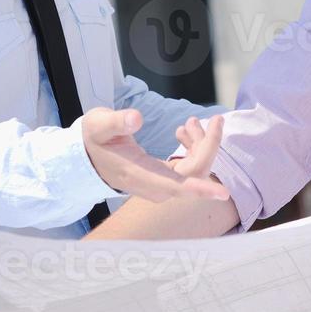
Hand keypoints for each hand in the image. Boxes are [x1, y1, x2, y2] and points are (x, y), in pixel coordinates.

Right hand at [82, 108, 229, 202]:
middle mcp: (153, 185)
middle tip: (211, 118)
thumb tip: (136, 118)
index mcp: (139, 174)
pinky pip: (188, 167)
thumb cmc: (93, 140)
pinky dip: (192, 148)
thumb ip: (116, 122)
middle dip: (208, 145)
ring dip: (200, 144)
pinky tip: (183, 132)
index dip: (200, 189)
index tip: (223, 193)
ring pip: (194, 169)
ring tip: (189, 122)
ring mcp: (160, 184)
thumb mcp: (98, 125)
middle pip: (194, 172)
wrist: (87, 158)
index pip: (175, 185)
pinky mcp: (164, 179)